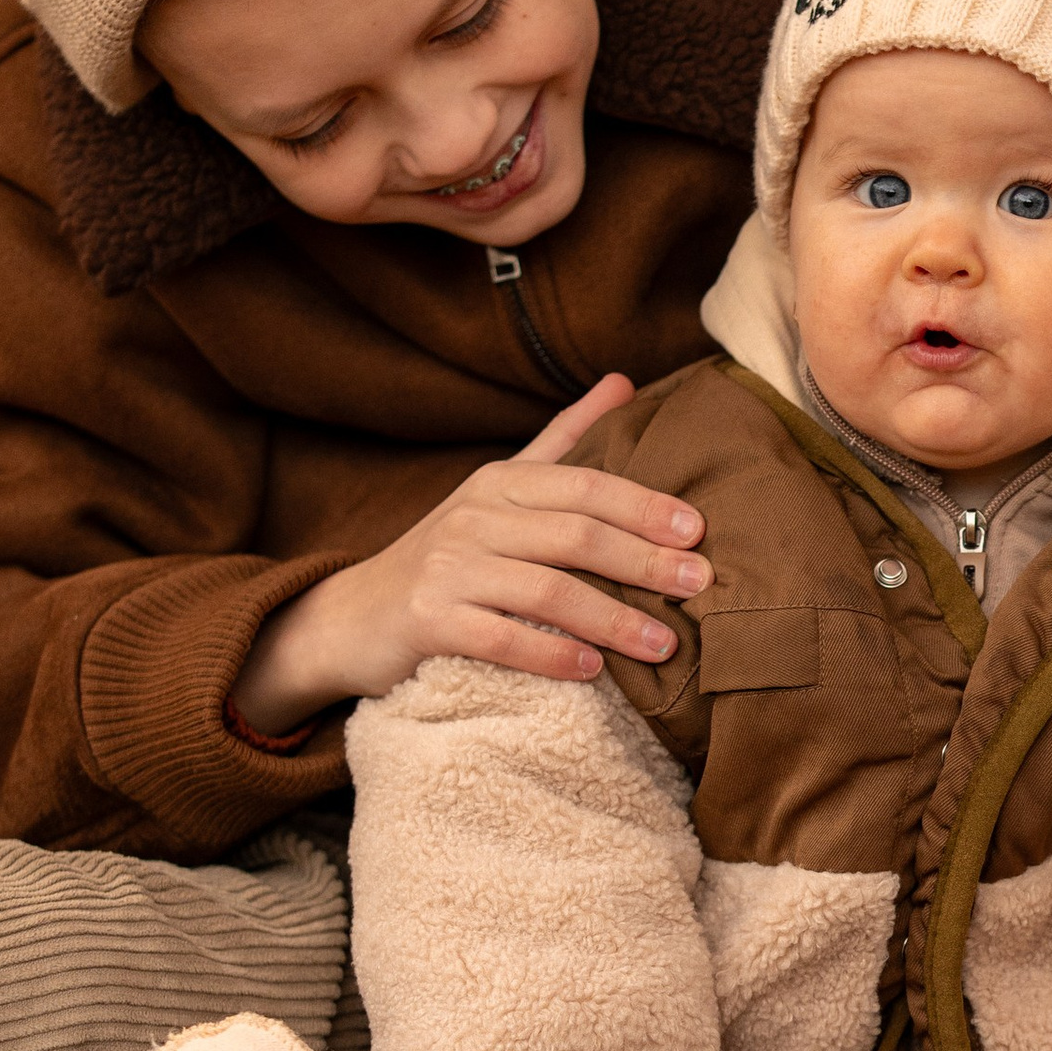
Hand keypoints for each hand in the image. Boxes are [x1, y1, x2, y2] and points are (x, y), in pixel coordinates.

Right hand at [237, 374, 710, 732]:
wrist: (353, 618)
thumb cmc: (447, 557)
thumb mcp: (500, 490)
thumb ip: (563, 440)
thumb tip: (624, 380)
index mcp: (499, 484)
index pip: (583, 484)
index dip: (642, 505)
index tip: (697, 530)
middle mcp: (473, 517)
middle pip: (574, 535)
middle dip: (642, 561)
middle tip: (699, 585)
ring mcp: (447, 569)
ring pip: (545, 590)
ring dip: (611, 619)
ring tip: (663, 643)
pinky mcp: (427, 621)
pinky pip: (500, 638)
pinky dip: (551, 656)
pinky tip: (593, 670)